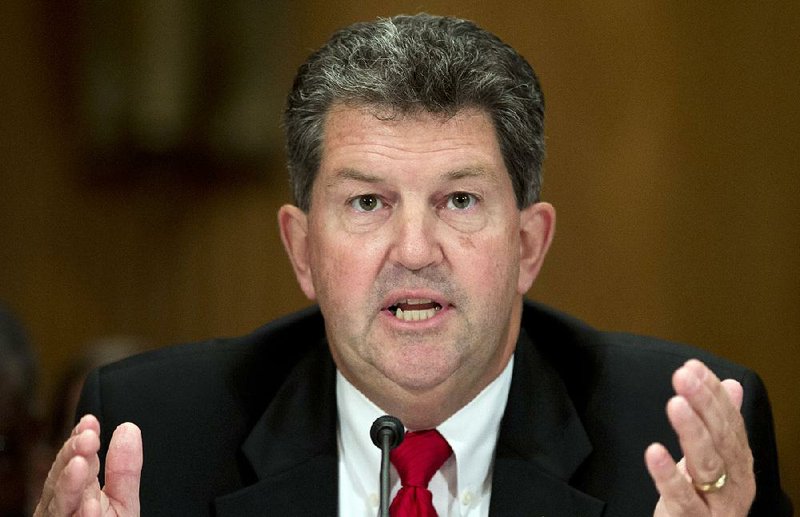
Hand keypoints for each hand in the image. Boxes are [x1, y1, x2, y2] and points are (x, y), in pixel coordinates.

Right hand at [34, 415, 141, 516]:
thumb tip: (128, 429)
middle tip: (87, 437)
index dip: (81, 439)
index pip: (75, 459)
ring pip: (59, 504)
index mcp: (78, 492)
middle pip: (60, 477)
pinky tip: (90, 506)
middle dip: (72, 455)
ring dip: (69, 484)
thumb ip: (124, 470)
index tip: (90, 422)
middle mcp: (63, 506)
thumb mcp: (122, 500)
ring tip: (80, 464)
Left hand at [645, 359, 754, 515]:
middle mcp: (735, 481)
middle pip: (722, 438)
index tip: (693, 367)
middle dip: (704, 404)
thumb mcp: (714, 459)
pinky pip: (682, 497)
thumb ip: (723, 424)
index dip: (713, 393)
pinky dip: (668, 475)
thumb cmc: (705, 498)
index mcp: (739, 461)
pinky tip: (654, 452)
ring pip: (708, 465)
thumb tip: (732, 384)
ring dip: (692, 432)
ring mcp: (717, 503)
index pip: (730, 421)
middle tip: (683, 376)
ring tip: (675, 404)